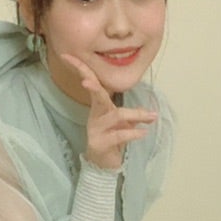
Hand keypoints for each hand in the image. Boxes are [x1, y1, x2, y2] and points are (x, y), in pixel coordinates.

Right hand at [61, 54, 157, 170]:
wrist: (104, 164)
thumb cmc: (113, 140)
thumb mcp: (122, 124)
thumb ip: (133, 116)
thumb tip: (152, 113)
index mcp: (99, 107)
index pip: (91, 83)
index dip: (80, 69)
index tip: (67, 56)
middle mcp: (96, 116)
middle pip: (97, 97)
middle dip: (93, 88)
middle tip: (87, 82)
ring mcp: (96, 130)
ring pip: (115, 116)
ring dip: (135, 115)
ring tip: (151, 117)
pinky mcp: (100, 144)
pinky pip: (119, 135)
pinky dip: (133, 133)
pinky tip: (143, 133)